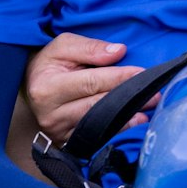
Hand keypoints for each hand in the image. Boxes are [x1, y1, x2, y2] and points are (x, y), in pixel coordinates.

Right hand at [24, 32, 145, 143]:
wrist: (31, 85)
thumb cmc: (50, 62)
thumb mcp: (64, 46)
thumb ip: (90, 48)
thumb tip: (118, 51)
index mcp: (47, 88)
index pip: (91, 82)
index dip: (118, 77)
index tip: (142, 73)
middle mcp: (51, 114)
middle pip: (97, 105)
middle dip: (127, 98)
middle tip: (155, 94)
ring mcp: (58, 131)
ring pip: (98, 124)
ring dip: (127, 116)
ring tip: (150, 107)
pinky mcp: (65, 141)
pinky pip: (96, 136)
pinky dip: (117, 129)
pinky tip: (136, 121)